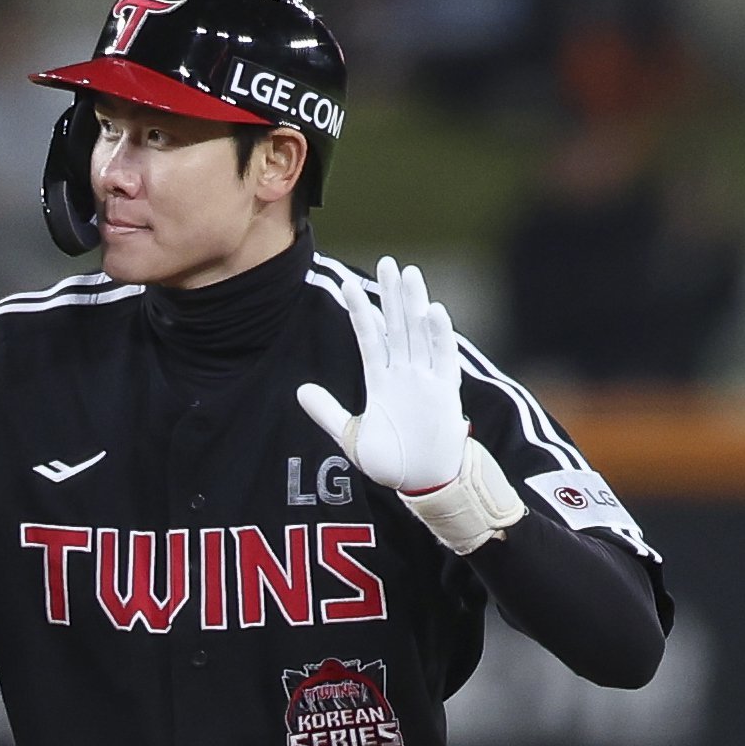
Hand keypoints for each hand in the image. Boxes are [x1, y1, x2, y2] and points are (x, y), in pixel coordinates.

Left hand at [296, 257, 466, 493]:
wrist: (422, 484)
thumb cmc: (391, 461)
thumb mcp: (349, 435)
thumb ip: (326, 411)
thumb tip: (300, 390)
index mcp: (382, 381)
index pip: (370, 337)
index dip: (361, 311)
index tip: (349, 285)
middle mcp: (405, 374)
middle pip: (398, 325)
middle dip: (392, 294)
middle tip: (388, 262)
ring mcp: (426, 380)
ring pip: (419, 333)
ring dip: (414, 304)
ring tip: (409, 273)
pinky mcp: (444, 393)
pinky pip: (442, 358)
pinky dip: (439, 335)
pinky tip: (433, 310)